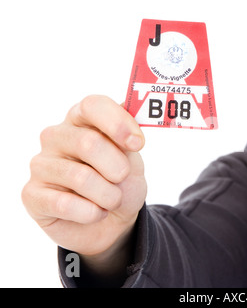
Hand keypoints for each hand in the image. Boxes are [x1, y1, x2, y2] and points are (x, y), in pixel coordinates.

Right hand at [22, 95, 146, 263]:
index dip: (118, 123)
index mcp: (81, 119)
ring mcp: (41, 164)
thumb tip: (134, 103)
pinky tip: (94, 212)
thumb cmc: (121, 183)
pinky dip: (91, 213)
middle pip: (88, 143)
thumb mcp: (132, 157)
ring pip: (80, 177)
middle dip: (117, 168)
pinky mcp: (31, 194)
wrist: (114, 221)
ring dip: (108, 195)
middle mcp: (56, 136)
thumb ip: (130, 133)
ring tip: (111, 200)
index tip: (137, 144)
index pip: (93, 106)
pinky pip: (64, 204)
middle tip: (122, 179)